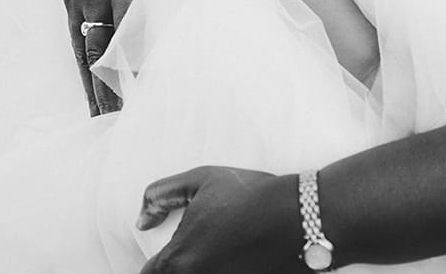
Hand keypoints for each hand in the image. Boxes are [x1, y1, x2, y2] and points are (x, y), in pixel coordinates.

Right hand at [53, 0, 178, 114]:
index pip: (128, 34)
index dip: (135, 70)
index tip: (147, 100)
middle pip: (97, 52)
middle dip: (106, 92)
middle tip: (118, 128)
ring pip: (81, 48)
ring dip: (89, 84)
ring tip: (99, 118)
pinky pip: (73, 32)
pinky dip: (80, 60)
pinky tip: (88, 80)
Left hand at [138, 166, 305, 273]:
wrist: (303, 216)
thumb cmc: (252, 195)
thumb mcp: (200, 180)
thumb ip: (160, 196)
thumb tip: (142, 220)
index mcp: (179, 260)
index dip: (156, 266)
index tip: (170, 256)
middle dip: (176, 269)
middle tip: (195, 253)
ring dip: (200, 271)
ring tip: (218, 255)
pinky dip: (224, 272)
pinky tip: (234, 261)